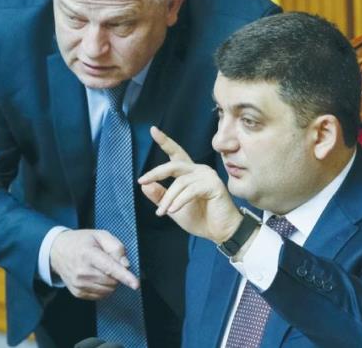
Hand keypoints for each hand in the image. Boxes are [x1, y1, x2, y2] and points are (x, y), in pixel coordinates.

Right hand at [50, 229, 138, 299]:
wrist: (58, 251)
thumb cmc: (81, 242)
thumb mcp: (100, 235)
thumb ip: (116, 247)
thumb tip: (126, 265)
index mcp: (88, 254)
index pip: (110, 268)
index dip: (125, 276)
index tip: (135, 284)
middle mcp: (82, 271)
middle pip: (112, 280)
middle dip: (117, 274)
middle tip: (109, 262)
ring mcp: (78, 284)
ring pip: (108, 290)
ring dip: (111, 282)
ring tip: (101, 269)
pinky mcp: (78, 293)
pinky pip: (100, 295)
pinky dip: (104, 288)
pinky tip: (97, 277)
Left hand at [138, 126, 242, 243]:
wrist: (219, 232)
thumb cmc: (200, 218)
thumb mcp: (172, 207)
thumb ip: (160, 196)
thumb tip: (144, 185)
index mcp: (189, 173)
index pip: (176, 153)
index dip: (165, 141)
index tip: (153, 130)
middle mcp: (199, 170)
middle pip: (174, 164)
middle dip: (157, 172)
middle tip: (142, 180)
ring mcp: (207, 176)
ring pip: (180, 182)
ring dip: (168, 198)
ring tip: (162, 212)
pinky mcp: (214, 185)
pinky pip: (190, 190)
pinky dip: (179, 201)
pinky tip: (173, 210)